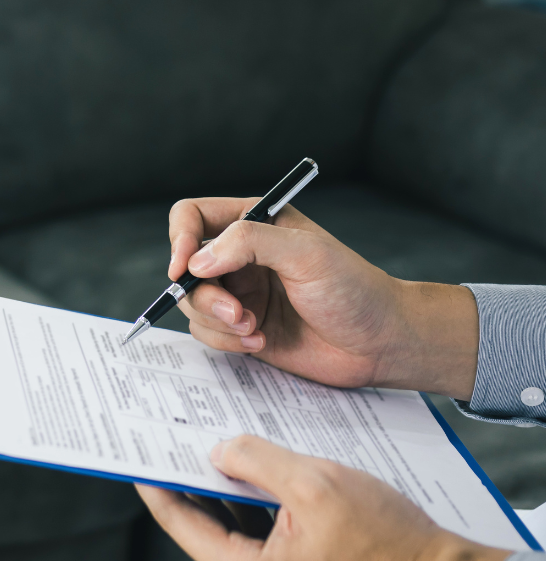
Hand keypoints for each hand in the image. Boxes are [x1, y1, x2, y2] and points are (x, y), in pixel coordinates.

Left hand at [136, 436, 508, 560]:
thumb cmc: (389, 541)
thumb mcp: (314, 483)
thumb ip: (256, 460)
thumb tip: (219, 449)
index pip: (181, 523)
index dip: (157, 484)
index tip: (135, 454)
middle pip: (208, 527)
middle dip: (194, 480)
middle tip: (174, 441)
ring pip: (239, 531)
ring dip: (231, 490)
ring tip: (216, 447)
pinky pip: (267, 540)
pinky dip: (261, 508)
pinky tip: (262, 472)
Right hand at [167, 198, 478, 398]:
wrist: (380, 343)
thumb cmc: (355, 290)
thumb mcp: (306, 253)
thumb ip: (249, 243)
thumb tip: (197, 261)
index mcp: (255, 222)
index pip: (192, 216)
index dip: (179, 239)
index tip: (184, 268)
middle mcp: (240, 255)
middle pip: (186, 267)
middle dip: (205, 295)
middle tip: (237, 313)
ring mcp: (240, 292)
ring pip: (193, 303)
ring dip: (218, 322)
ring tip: (254, 329)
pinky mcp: (241, 326)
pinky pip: (207, 332)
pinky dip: (227, 341)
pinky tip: (260, 342)